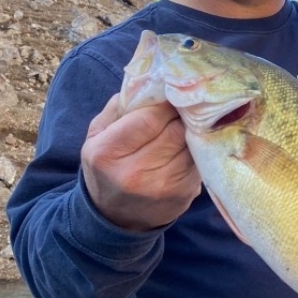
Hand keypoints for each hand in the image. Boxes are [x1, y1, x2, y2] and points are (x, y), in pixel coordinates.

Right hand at [81, 94, 201, 230]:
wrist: (115, 218)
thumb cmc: (106, 166)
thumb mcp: (98, 135)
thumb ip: (120, 106)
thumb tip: (152, 79)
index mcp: (108, 153)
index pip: (150, 118)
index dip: (166, 102)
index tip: (172, 92)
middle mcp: (136, 173)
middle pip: (175, 130)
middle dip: (182, 114)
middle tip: (185, 104)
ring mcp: (164, 187)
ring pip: (192, 144)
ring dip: (194, 131)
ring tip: (189, 122)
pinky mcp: (185, 195)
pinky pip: (199, 160)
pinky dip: (198, 148)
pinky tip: (190, 143)